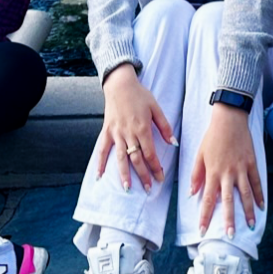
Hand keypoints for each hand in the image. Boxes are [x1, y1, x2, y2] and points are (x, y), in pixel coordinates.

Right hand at [94, 64, 172, 190]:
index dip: (156, 167)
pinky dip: (99, 163)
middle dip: (143, 175)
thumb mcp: (156, 108)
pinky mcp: (107, 131)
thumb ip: (164, 127)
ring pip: (121, 158)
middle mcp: (129, 133)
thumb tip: (173, 143)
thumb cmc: (140, 95)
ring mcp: (116, 133)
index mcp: (142, 128)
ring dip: (124, 174)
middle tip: (149, 189)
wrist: (120, 84)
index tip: (161, 178)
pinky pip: (102, 149)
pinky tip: (99, 176)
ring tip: (128, 188)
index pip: (150, 153)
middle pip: (136, 159)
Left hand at [191, 104, 264, 235]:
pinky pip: (256, 182)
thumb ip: (196, 174)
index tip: (203, 230)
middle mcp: (228, 173)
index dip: (205, 216)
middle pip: (229, 201)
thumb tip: (192, 192)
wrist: (229, 119)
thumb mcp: (199, 154)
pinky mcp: (252, 163)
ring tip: (251, 225)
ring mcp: (241, 169)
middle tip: (230, 236)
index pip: (208, 199)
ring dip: (248, 211)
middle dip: (229, 220)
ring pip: (245, 194)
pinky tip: (262, 206)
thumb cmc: (212, 136)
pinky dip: (259, 195)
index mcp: (213, 172)